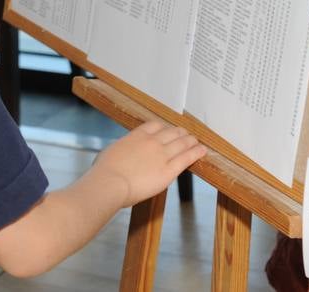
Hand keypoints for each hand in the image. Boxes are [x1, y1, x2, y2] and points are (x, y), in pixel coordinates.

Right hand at [91, 121, 205, 208]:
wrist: (110, 182)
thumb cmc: (105, 170)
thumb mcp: (112, 151)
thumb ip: (123, 149)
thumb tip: (123, 152)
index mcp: (137, 135)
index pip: (156, 125)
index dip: (165, 128)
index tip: (168, 131)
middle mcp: (152, 141)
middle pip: (172, 132)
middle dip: (181, 133)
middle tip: (187, 135)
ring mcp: (162, 155)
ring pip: (182, 143)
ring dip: (191, 141)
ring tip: (197, 142)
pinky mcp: (169, 170)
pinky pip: (186, 158)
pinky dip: (196, 152)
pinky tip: (202, 151)